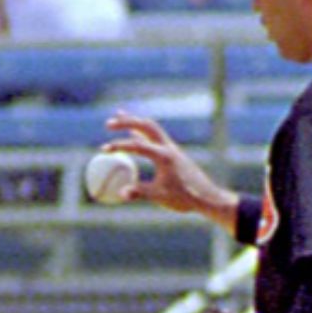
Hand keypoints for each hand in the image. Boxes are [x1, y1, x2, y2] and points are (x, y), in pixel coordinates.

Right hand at [103, 111, 241, 224]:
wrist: (206, 196)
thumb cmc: (184, 197)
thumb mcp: (160, 197)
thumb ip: (140, 193)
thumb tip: (120, 193)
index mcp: (164, 156)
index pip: (138, 146)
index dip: (119, 146)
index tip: (104, 149)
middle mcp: (168, 147)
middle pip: (146, 126)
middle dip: (126, 122)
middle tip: (108, 124)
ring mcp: (170, 148)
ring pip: (151, 128)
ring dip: (134, 121)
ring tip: (119, 115)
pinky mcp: (172, 152)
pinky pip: (154, 137)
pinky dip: (142, 131)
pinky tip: (134, 130)